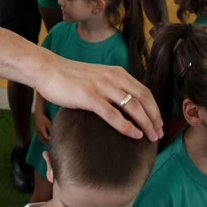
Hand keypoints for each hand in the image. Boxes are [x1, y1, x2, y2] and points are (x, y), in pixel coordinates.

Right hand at [33, 55, 161, 140]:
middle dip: (155, 118)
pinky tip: (134, 135)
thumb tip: (122, 105)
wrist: (47, 69)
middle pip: (143, 99)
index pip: (144, 91)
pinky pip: (113, 114)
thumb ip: (111, 87)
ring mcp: (102, 87)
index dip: (155, 109)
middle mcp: (113, 78)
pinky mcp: (89, 97)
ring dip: (146, 124)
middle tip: (158, 134)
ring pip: (133, 107)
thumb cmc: (69, 77)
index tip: (158, 123)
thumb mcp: (96, 77)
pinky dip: (127, 126)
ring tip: (151, 137)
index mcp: (117, 73)